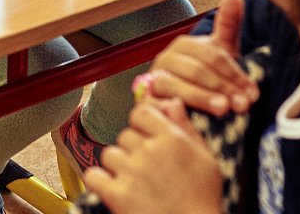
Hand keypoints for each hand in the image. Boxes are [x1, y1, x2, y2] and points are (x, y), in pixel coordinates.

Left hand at [83, 99, 222, 213]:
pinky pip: (93, 175)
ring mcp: (131, 171)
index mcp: (170, 138)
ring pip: (109, 154)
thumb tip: (172, 102)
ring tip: (133, 181)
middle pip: (125, 134)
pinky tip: (112, 188)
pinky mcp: (117, 194)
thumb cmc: (204, 198)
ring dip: (118, 166)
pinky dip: (99, 181)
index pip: (140, 112)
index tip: (147, 138)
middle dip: (133, 149)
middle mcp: (148, 150)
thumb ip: (186, 128)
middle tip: (146, 168)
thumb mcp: (206, 159)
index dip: (142, 124)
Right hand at [145, 0, 256, 115]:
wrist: (186, 109)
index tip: (253, 93)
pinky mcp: (147, 101)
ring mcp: (154, 79)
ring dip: (202, 98)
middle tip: (244, 104)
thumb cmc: (207, 81)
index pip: (211, 56)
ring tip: (224, 110)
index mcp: (184, 46)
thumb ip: (229, 24)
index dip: (234, 74)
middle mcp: (165, 59)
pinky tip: (191, 118)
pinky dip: (175, 109)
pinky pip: (159, 103)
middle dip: (223, 87)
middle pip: (196, 70)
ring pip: (177, 85)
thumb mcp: (222, 53)